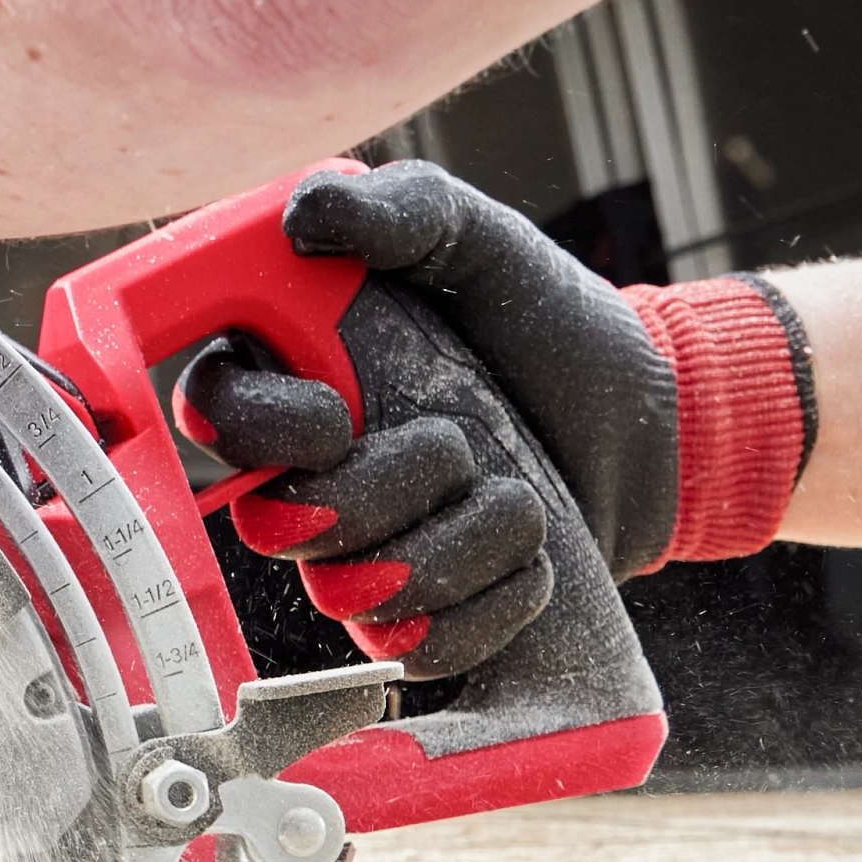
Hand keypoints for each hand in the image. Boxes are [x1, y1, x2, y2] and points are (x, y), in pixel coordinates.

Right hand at [181, 164, 813, 663]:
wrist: (654, 428)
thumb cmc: (553, 326)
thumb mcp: (487, 244)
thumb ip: (404, 211)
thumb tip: (305, 213)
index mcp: (302, 377)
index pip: (207, 412)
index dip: (254, 428)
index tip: (337, 416)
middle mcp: (310, 476)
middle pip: (273, 528)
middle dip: (382, 492)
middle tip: (457, 445)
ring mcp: (358, 557)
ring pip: (350, 596)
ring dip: (458, 544)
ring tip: (513, 494)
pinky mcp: (417, 622)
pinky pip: (418, 649)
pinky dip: (493, 603)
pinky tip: (531, 557)